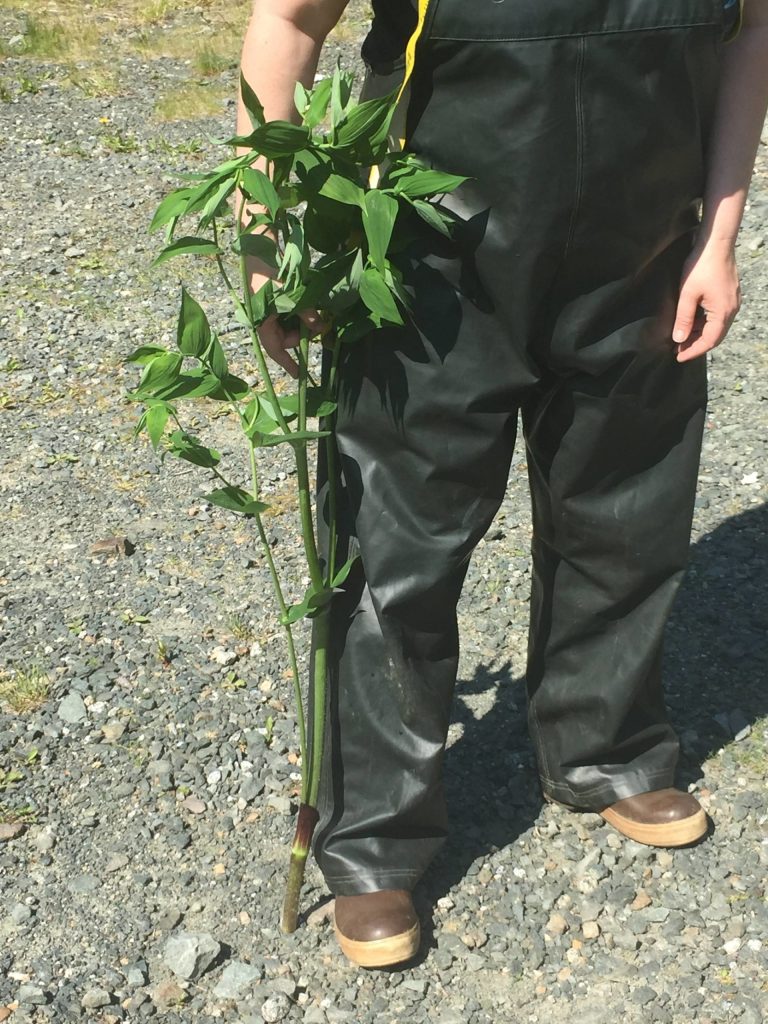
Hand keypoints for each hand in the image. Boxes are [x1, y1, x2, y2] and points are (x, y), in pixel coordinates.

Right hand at [246, 253, 325, 379]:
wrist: (257, 244)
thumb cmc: (269, 271)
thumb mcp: (290, 294)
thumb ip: (306, 312)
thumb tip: (321, 327)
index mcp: (262, 322)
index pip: (275, 350)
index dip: (288, 363)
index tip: (300, 375)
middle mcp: (263, 318)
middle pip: (285, 338)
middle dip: (302, 336)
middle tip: (320, 327)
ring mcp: (268, 309)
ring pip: (288, 325)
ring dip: (303, 323)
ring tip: (316, 314)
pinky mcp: (273, 299)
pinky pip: (288, 314)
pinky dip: (299, 312)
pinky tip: (309, 306)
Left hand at [672, 240, 740, 361]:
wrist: (715, 242)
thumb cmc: (701, 266)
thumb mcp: (687, 295)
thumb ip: (684, 319)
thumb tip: (679, 339)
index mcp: (723, 312)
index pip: (709, 341)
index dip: (693, 351)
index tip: (678, 357)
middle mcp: (732, 309)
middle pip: (715, 336)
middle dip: (696, 345)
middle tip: (678, 350)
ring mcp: (732, 302)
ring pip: (716, 326)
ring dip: (700, 334)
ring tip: (681, 338)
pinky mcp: (728, 295)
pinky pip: (717, 316)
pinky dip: (704, 323)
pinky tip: (691, 323)